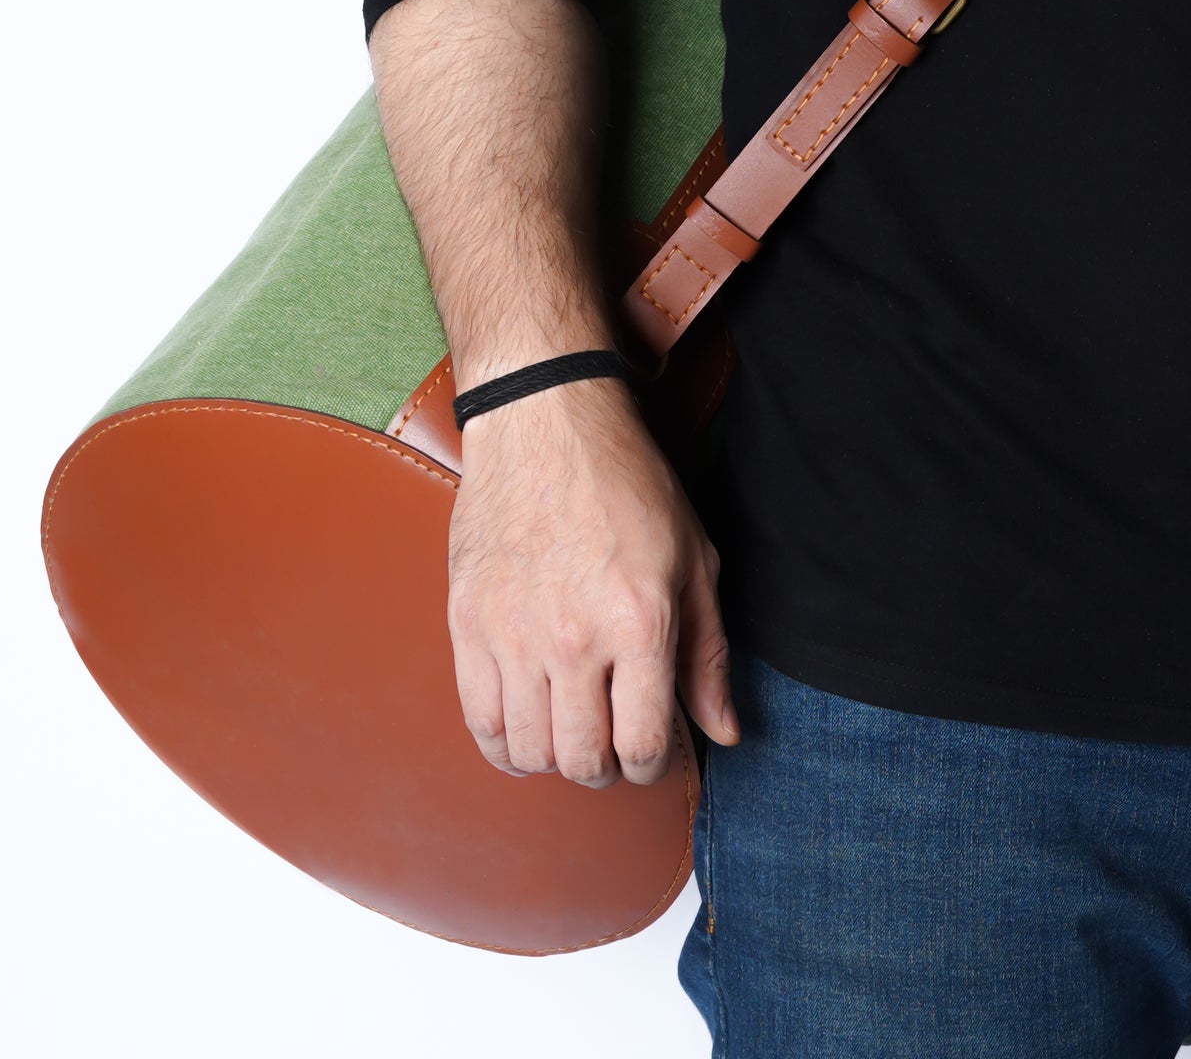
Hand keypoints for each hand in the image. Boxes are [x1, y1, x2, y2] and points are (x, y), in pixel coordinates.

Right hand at [446, 374, 738, 786]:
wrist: (545, 424)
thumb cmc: (628, 485)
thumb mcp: (694, 560)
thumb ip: (708, 654)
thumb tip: (724, 730)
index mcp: (640, 622)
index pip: (643, 744)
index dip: (651, 765)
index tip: (650, 750)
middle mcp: (573, 637)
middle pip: (581, 760)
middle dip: (604, 767)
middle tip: (610, 743)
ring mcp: (512, 633)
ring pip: (527, 752)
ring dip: (554, 758)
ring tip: (570, 729)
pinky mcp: (467, 624)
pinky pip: (477, 722)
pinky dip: (502, 743)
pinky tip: (525, 727)